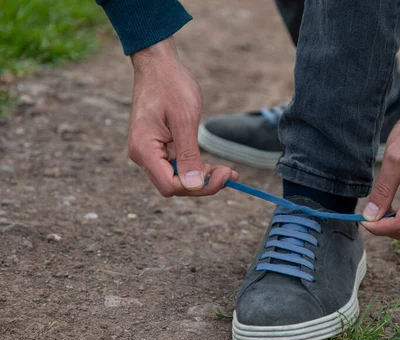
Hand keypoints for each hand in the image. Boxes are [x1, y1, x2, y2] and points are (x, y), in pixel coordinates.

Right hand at [128, 37, 237, 196]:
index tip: (223, 175)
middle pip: (174, 185)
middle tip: (230, 174)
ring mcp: (149, 152)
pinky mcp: (158, 148)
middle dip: (203, 183)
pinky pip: (177, 166)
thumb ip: (188, 155)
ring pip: (177, 178)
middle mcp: (143, 155)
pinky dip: (196, 168)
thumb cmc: (171, 86)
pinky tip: (215, 166)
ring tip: (227, 171)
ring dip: (201, 178)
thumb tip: (193, 185)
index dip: (197, 187)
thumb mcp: (185, 120)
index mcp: (145, 149)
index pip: (170, 186)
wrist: (158, 66)